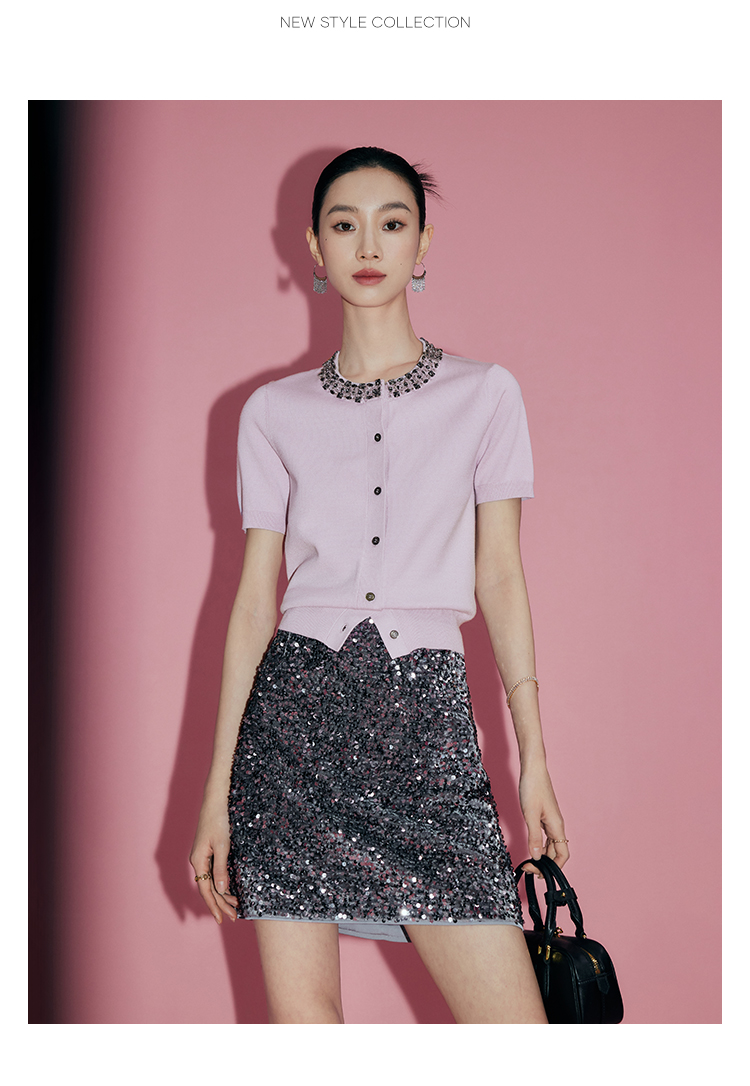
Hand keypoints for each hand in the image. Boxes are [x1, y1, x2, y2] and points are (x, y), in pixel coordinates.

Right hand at [189, 804, 238, 924]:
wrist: (216, 800)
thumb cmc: (219, 820)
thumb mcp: (223, 845)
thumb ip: (221, 869)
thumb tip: (221, 890)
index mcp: (198, 861)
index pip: (205, 890)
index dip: (214, 906)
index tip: (222, 919)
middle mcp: (198, 861)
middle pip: (208, 888)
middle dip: (221, 904)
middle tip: (233, 917)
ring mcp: (202, 856)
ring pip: (211, 881)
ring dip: (222, 895)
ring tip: (235, 906)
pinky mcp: (209, 851)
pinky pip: (213, 873)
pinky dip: (222, 883)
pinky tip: (230, 889)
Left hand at [518, 763, 568, 877]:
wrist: (533, 769)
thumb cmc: (533, 788)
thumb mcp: (530, 815)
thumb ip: (533, 837)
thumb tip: (537, 858)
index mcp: (557, 827)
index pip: (563, 855)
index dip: (554, 868)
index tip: (539, 873)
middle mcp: (556, 825)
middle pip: (556, 852)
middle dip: (545, 864)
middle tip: (528, 868)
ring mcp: (550, 821)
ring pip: (550, 845)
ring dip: (542, 855)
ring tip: (528, 862)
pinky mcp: (544, 816)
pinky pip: (545, 836)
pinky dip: (539, 845)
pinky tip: (531, 847)